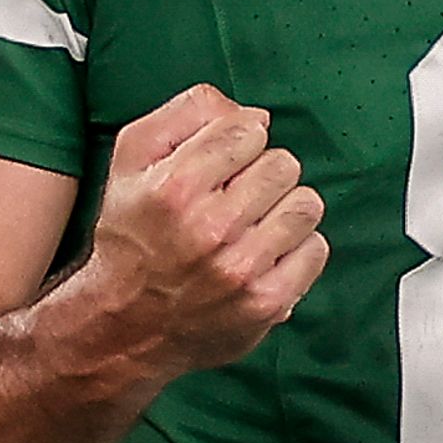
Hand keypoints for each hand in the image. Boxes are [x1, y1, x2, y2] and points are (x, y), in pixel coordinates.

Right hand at [65, 86, 329, 379]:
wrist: (126, 327)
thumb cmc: (132, 236)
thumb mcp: (132, 161)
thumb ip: (186, 115)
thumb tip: (256, 115)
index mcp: (173, 187)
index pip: (248, 129)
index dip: (238, 141)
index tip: (222, 165)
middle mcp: (208, 229)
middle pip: (283, 164)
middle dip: (262, 174)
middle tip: (237, 198)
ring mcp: (241, 270)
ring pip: (306, 204)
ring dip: (284, 209)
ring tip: (254, 225)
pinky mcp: (266, 302)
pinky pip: (316, 249)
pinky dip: (297, 250)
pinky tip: (266, 255)